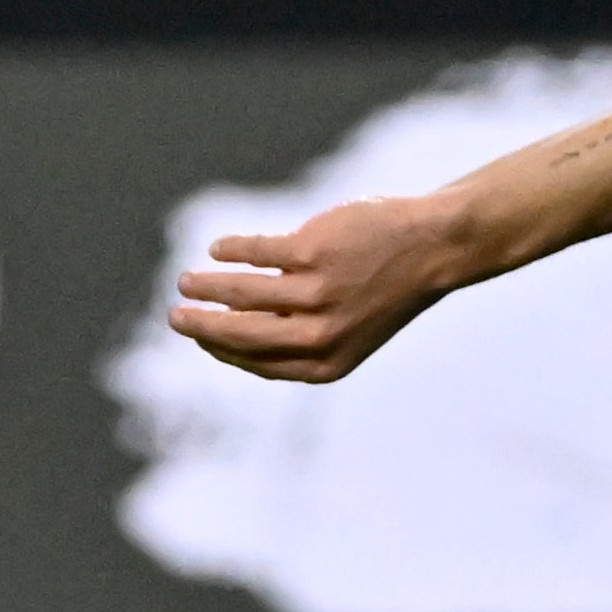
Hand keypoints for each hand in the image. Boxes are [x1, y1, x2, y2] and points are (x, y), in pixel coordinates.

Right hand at [169, 191, 476, 382]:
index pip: (257, 363)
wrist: (435, 248)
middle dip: (201, 327)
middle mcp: (319, 335)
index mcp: (327, 363)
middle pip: (241, 334)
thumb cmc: (387, 289)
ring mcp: (316, 292)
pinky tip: (219, 249)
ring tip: (187, 281)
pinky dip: (231, 251)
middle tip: (175, 317)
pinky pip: (256, 252)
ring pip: (242, 293)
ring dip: (207, 288)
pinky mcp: (313, 250)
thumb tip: (237, 330)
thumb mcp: (350, 330)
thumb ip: (302, 338)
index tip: (202, 337)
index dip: (222, 351)